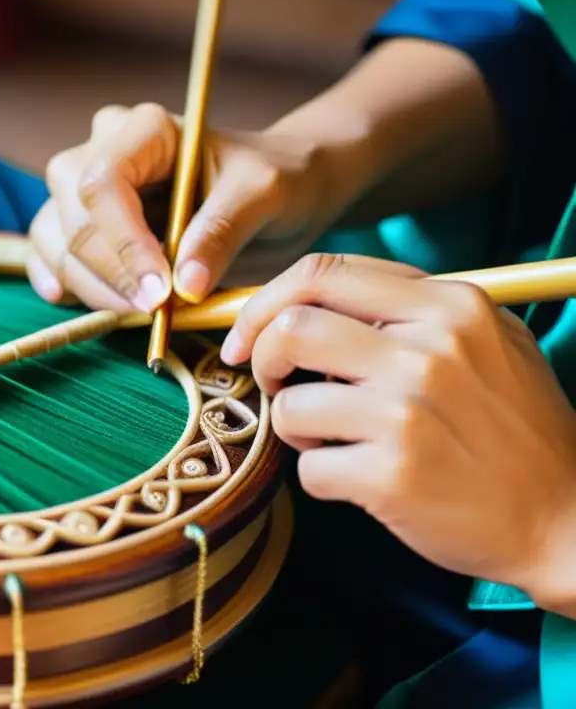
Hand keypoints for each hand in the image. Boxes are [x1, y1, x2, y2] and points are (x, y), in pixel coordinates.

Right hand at [26, 103, 338, 312]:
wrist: (273, 196)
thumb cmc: (274, 181)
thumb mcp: (264, 195)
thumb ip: (223, 232)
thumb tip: (185, 286)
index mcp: (144, 129)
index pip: (103, 181)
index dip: (123, 243)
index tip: (160, 293)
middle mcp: (102, 150)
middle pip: (72, 214)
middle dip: (109, 272)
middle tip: (155, 313)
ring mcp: (84, 188)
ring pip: (54, 239)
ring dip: (90, 287)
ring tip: (140, 314)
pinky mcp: (80, 225)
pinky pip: (50, 255)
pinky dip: (64, 284)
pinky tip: (81, 302)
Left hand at [221, 253, 575, 608]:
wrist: (565, 520)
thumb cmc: (513, 428)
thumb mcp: (488, 341)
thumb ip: (411, 310)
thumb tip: (310, 301)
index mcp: (449, 306)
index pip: (322, 272)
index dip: (265, 301)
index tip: (248, 334)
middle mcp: (429, 350)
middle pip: (291, 327)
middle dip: (263, 356)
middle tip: (274, 384)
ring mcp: (409, 413)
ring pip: (289, 402)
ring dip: (293, 425)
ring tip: (328, 438)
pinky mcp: (393, 475)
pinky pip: (309, 469)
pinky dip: (320, 478)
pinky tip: (356, 481)